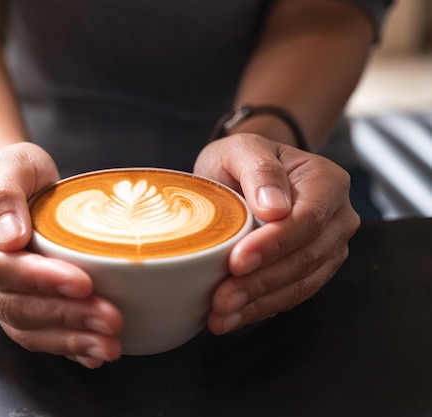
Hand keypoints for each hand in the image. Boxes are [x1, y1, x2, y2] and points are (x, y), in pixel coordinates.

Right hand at [0, 143, 123, 367]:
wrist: (11, 186)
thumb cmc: (10, 171)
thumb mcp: (9, 163)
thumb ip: (3, 195)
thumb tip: (9, 238)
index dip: (39, 279)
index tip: (82, 282)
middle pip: (13, 305)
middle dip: (64, 315)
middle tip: (110, 318)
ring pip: (23, 328)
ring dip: (68, 339)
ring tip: (108, 344)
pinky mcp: (8, 307)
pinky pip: (33, 334)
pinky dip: (64, 346)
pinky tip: (92, 353)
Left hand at [194, 134, 359, 333]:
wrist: (243, 175)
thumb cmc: (242, 160)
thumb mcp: (242, 148)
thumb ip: (259, 169)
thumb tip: (274, 207)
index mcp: (326, 182)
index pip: (308, 220)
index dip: (274, 245)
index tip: (238, 261)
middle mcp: (337, 217)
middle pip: (306, 258)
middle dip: (261, 283)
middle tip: (221, 299)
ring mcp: (329, 247)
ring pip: (301, 283)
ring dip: (260, 303)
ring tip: (222, 316)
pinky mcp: (313, 270)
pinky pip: (293, 294)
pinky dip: (262, 308)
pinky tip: (234, 317)